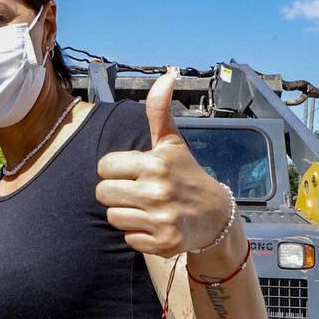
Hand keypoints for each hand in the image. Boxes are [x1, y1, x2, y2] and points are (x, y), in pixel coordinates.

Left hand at [95, 71, 233, 255]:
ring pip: (113, 217)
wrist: (216, 216)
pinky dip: (138, 235)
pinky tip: (155, 225)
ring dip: (126, 214)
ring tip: (146, 208)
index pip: (104, 166)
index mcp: (155, 163)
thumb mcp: (172, 142)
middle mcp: (157, 191)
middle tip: (138, 191)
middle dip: (117, 192)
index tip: (134, 171)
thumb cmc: (186, 174)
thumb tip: (167, 75)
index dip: (115, 169)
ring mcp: (161, 219)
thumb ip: (159, 111)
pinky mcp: (163, 243)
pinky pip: (128, 239)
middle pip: (103, 193)